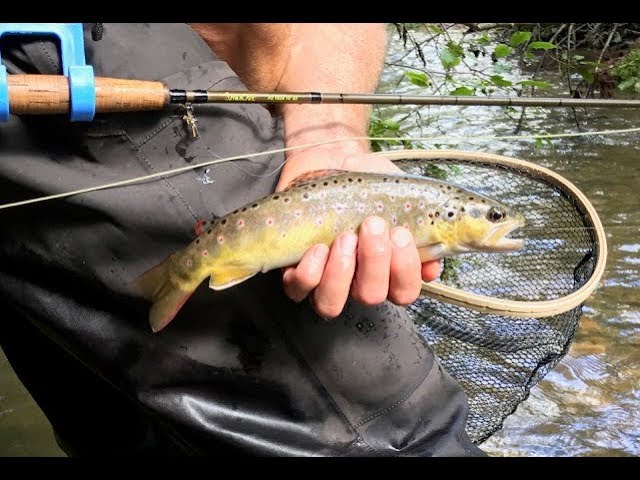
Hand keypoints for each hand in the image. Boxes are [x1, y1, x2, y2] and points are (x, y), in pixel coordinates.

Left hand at [278, 144, 441, 318]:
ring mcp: (325, 280)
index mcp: (388, 269)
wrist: (330, 159)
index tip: (401, 234)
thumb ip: (424, 222)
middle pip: (370, 297)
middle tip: (372, 225)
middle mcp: (358, 281)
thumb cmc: (368, 181)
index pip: (404, 292)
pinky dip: (310, 271)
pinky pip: (299, 290)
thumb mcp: (405, 195)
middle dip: (374, 261)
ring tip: (344, 238)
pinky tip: (317, 247)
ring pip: (331, 304)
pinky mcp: (296, 271)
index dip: (404, 272)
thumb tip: (434, 261)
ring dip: (341, 272)